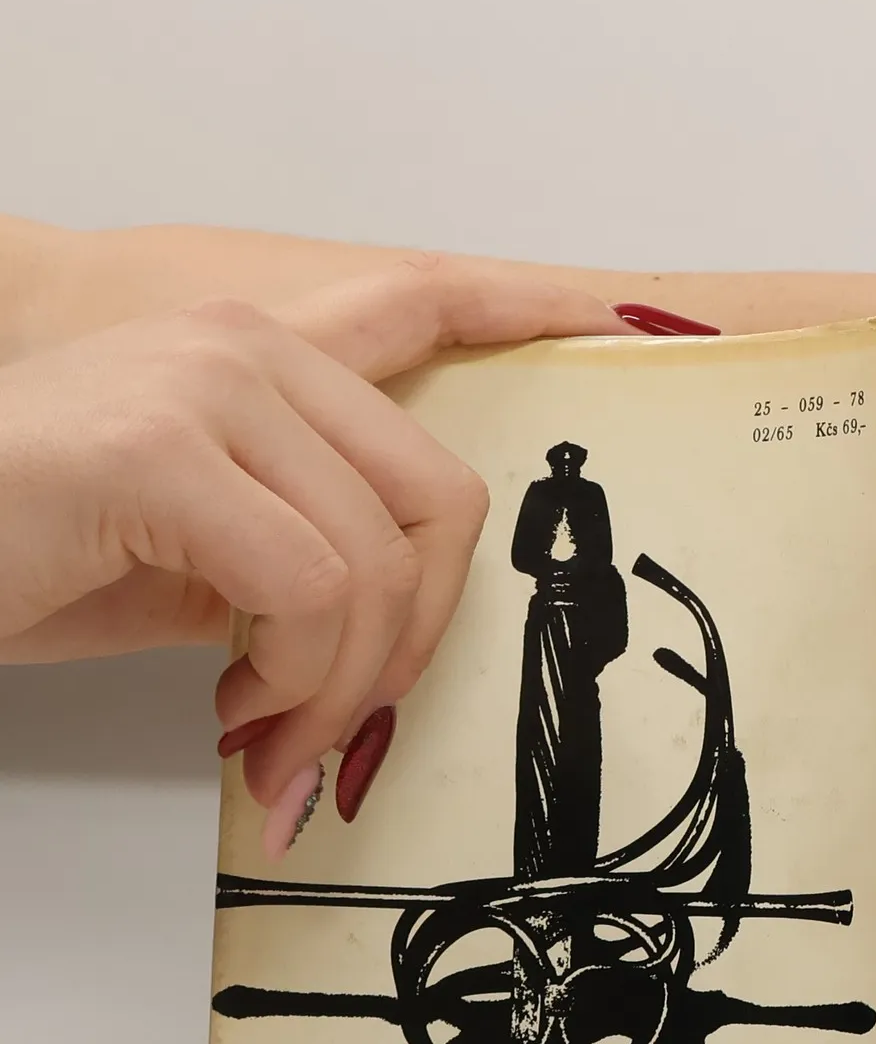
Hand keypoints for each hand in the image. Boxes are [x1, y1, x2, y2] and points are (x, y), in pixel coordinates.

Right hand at [0, 254, 630, 847]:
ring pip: (379, 564)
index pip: (422, 309)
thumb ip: (312, 560)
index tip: (647, 313)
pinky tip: (237, 708)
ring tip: (275, 738)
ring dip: (342, 690)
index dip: (539, 306)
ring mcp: (204, 382)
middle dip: (417, 643)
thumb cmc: (32, 557)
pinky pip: (312, 590)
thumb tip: (401, 639)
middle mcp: (245, 345)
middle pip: (441, 499)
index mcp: (264, 357)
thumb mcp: (205, 561)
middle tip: (348, 723)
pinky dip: (298, 681)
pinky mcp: (158, 448)